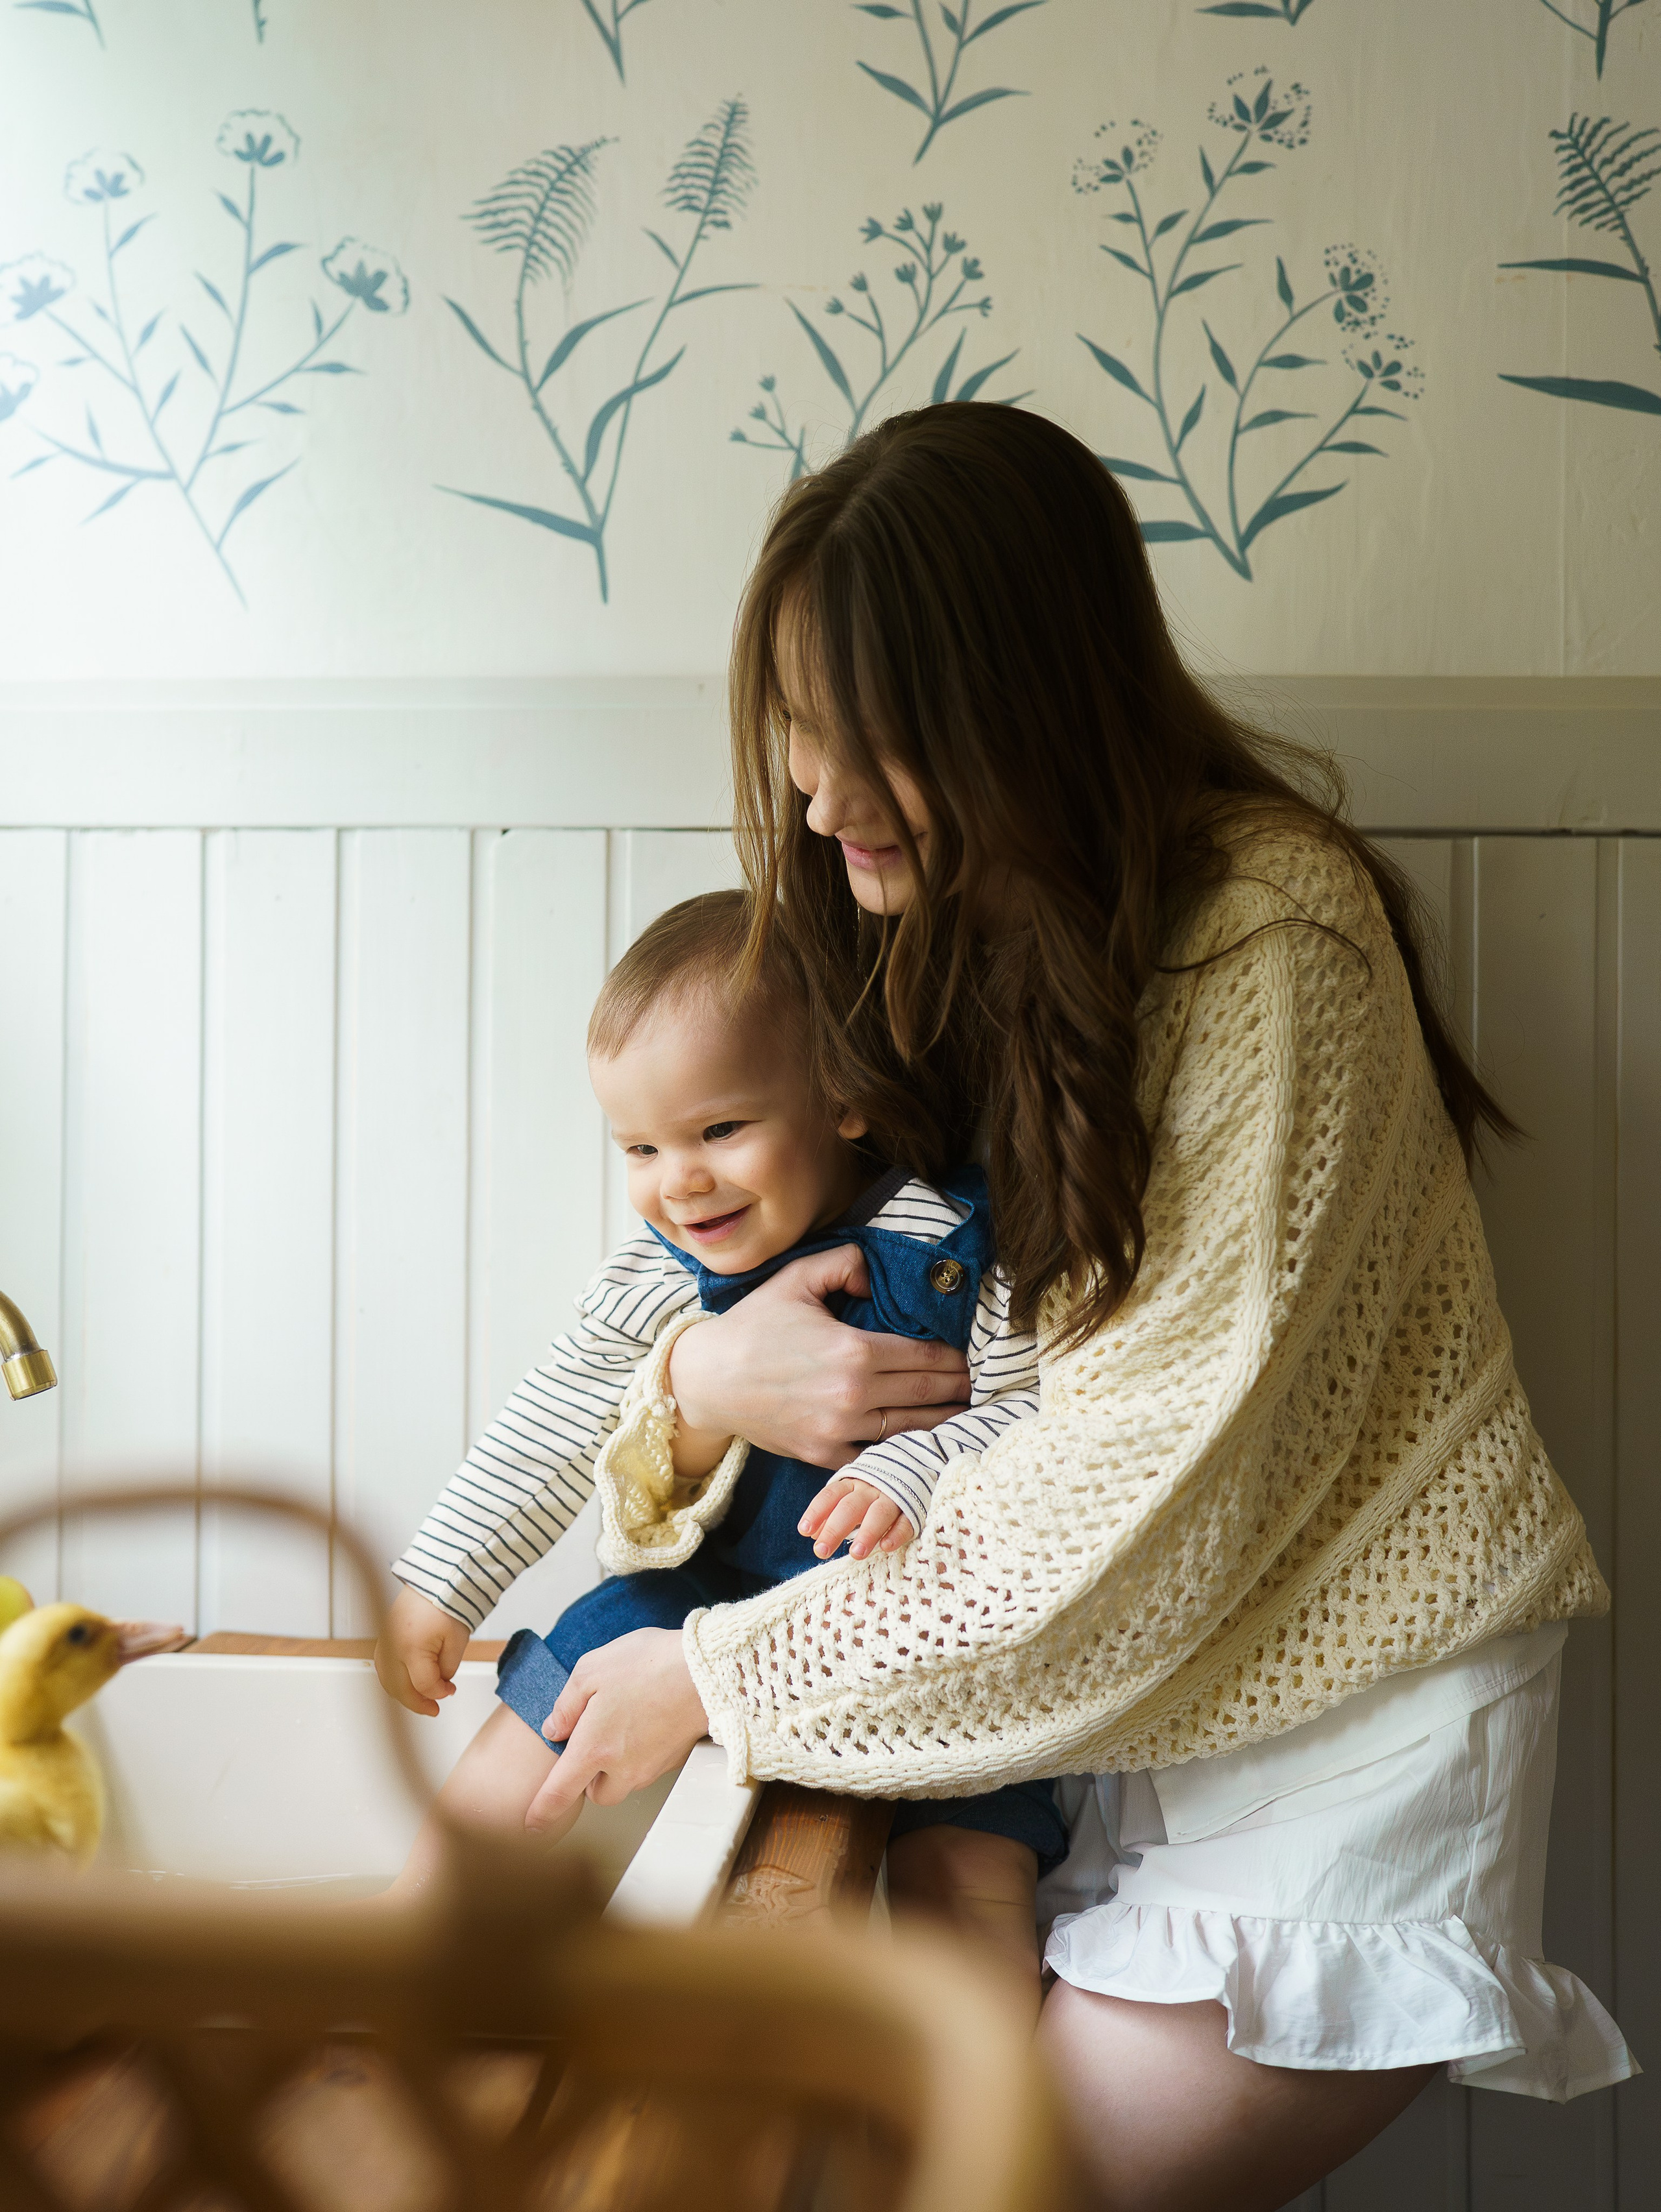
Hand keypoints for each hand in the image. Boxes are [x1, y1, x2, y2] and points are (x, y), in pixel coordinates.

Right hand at [375, 1586, 470, 1717]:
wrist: (436, 1578)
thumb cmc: (448, 1603)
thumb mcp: (456, 1641)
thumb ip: (447, 1668)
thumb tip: (440, 1684)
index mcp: (411, 1649)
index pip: (423, 1685)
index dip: (439, 1693)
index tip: (450, 1690)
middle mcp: (392, 1648)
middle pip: (400, 1689)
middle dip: (418, 1703)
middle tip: (433, 1708)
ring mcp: (385, 1642)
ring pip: (387, 1681)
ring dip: (403, 1693)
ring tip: (421, 1698)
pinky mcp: (383, 1637)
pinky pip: (383, 1666)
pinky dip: (394, 1679)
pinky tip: (408, 1682)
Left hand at [525, 1628, 709, 1831]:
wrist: (707, 1671)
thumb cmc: (649, 1665)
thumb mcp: (591, 1669)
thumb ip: (566, 1704)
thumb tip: (555, 1728)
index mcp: (593, 1748)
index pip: (559, 1793)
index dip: (542, 1813)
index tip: (531, 1826)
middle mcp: (621, 1767)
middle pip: (597, 1794)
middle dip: (590, 1777)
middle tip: (594, 1740)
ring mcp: (651, 1767)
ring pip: (624, 1783)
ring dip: (616, 1767)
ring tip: (624, 1723)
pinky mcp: (673, 1761)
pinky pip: (648, 1768)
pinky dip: (641, 1754)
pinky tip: (647, 1720)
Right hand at [668, 1244, 970, 1470]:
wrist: (707, 1380)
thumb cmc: (753, 1326)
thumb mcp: (796, 1278)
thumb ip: (844, 1262)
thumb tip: (874, 1275)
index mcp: (854, 1351)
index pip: (927, 1357)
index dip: (955, 1358)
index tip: (970, 1357)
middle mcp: (853, 1396)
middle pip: (929, 1395)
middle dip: (959, 1389)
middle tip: (977, 1385)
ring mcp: (840, 1432)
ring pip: (911, 1431)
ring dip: (942, 1423)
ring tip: (962, 1413)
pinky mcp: (825, 1457)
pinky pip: (878, 1458)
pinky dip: (902, 1451)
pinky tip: (920, 1443)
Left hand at [800, 1476, 915, 1559]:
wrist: (911, 1469)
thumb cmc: (870, 1494)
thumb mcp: (849, 1499)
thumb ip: (831, 1516)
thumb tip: (812, 1535)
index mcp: (852, 1485)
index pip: (831, 1495)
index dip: (817, 1512)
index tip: (804, 1531)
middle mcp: (871, 1490)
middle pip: (851, 1507)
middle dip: (835, 1529)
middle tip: (821, 1551)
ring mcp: (893, 1498)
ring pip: (879, 1513)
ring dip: (867, 1533)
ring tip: (855, 1554)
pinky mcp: (912, 1509)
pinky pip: (905, 1521)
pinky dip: (896, 1534)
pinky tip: (886, 1547)